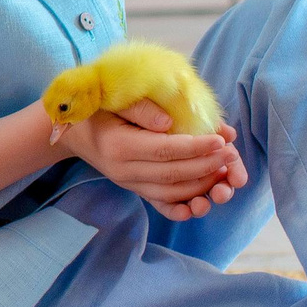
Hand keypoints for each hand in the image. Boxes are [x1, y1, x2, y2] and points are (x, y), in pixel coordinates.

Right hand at [55, 100, 248, 221]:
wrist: (75, 131)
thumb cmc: (97, 107)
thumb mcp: (114, 98)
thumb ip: (142, 108)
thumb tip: (171, 124)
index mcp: (118, 146)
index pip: (164, 151)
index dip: (195, 147)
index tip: (221, 140)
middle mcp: (123, 171)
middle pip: (172, 175)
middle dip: (207, 166)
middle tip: (231, 153)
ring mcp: (128, 183)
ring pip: (171, 193)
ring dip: (202, 185)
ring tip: (224, 171)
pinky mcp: (134, 190)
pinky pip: (160, 204)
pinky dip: (182, 207)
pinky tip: (202, 202)